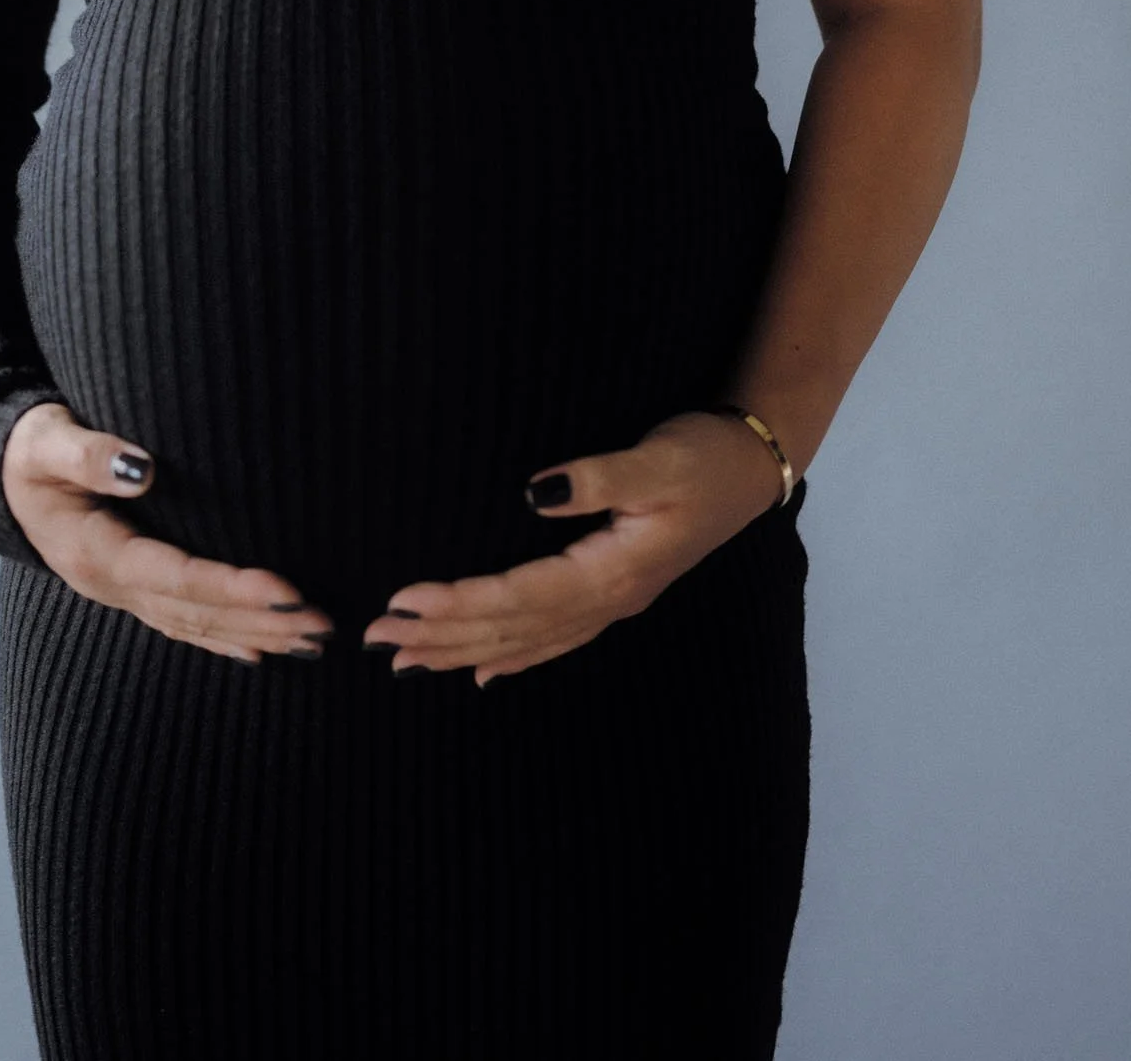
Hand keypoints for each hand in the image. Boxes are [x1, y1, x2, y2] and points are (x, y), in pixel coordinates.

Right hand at [0, 402, 334, 663]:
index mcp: (95, 554)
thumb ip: (88, 455)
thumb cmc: (31, 451)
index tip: (288, 589)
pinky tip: (260, 650)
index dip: (232, 588)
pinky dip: (223, 638)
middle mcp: (111, 585)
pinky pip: (182, 622)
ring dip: (254, 635)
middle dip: (261, 621)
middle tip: (324, 625)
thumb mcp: (48, 444)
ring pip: (194, 626)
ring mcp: (121, 593)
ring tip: (311, 641)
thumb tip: (139, 468)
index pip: (176, 578)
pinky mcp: (131, 587)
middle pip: (195, 613)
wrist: (2, 474)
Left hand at [359, 409, 787, 688]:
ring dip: (464, 650)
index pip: (519, 597)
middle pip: (513, 628)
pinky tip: (482, 673)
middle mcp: (609, 600)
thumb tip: (534, 493)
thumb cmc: (703, 456)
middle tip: (379, 638)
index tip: (404, 601)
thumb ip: (597, 478)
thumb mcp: (656, 460)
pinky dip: (513, 657)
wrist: (750, 468)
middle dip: (444, 634)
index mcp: (613, 572)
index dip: (460, 602)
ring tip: (407, 660)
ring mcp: (613, 603)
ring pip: (526, 640)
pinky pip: (554, 639)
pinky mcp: (616, 593)